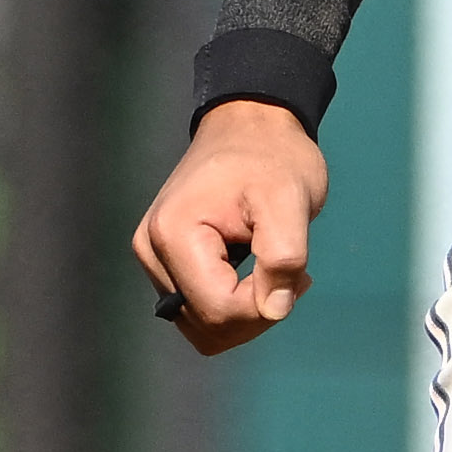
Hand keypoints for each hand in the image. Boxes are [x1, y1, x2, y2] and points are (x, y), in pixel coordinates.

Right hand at [134, 100, 328, 355]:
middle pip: (206, 325)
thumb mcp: (291, 200)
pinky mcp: (166, 263)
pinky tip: (256, 273)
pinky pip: (200, 309)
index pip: (217, 310)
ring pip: (202, 325)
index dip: (264, 308)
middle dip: (256, 314)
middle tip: (291, 275)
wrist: (250, 127)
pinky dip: (234, 304)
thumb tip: (273, 309)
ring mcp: (154, 259)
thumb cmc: (273, 158)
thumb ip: (284, 256)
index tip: (299, 275)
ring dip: (246, 311)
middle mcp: (152, 251)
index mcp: (173, 235)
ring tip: (273, 269)